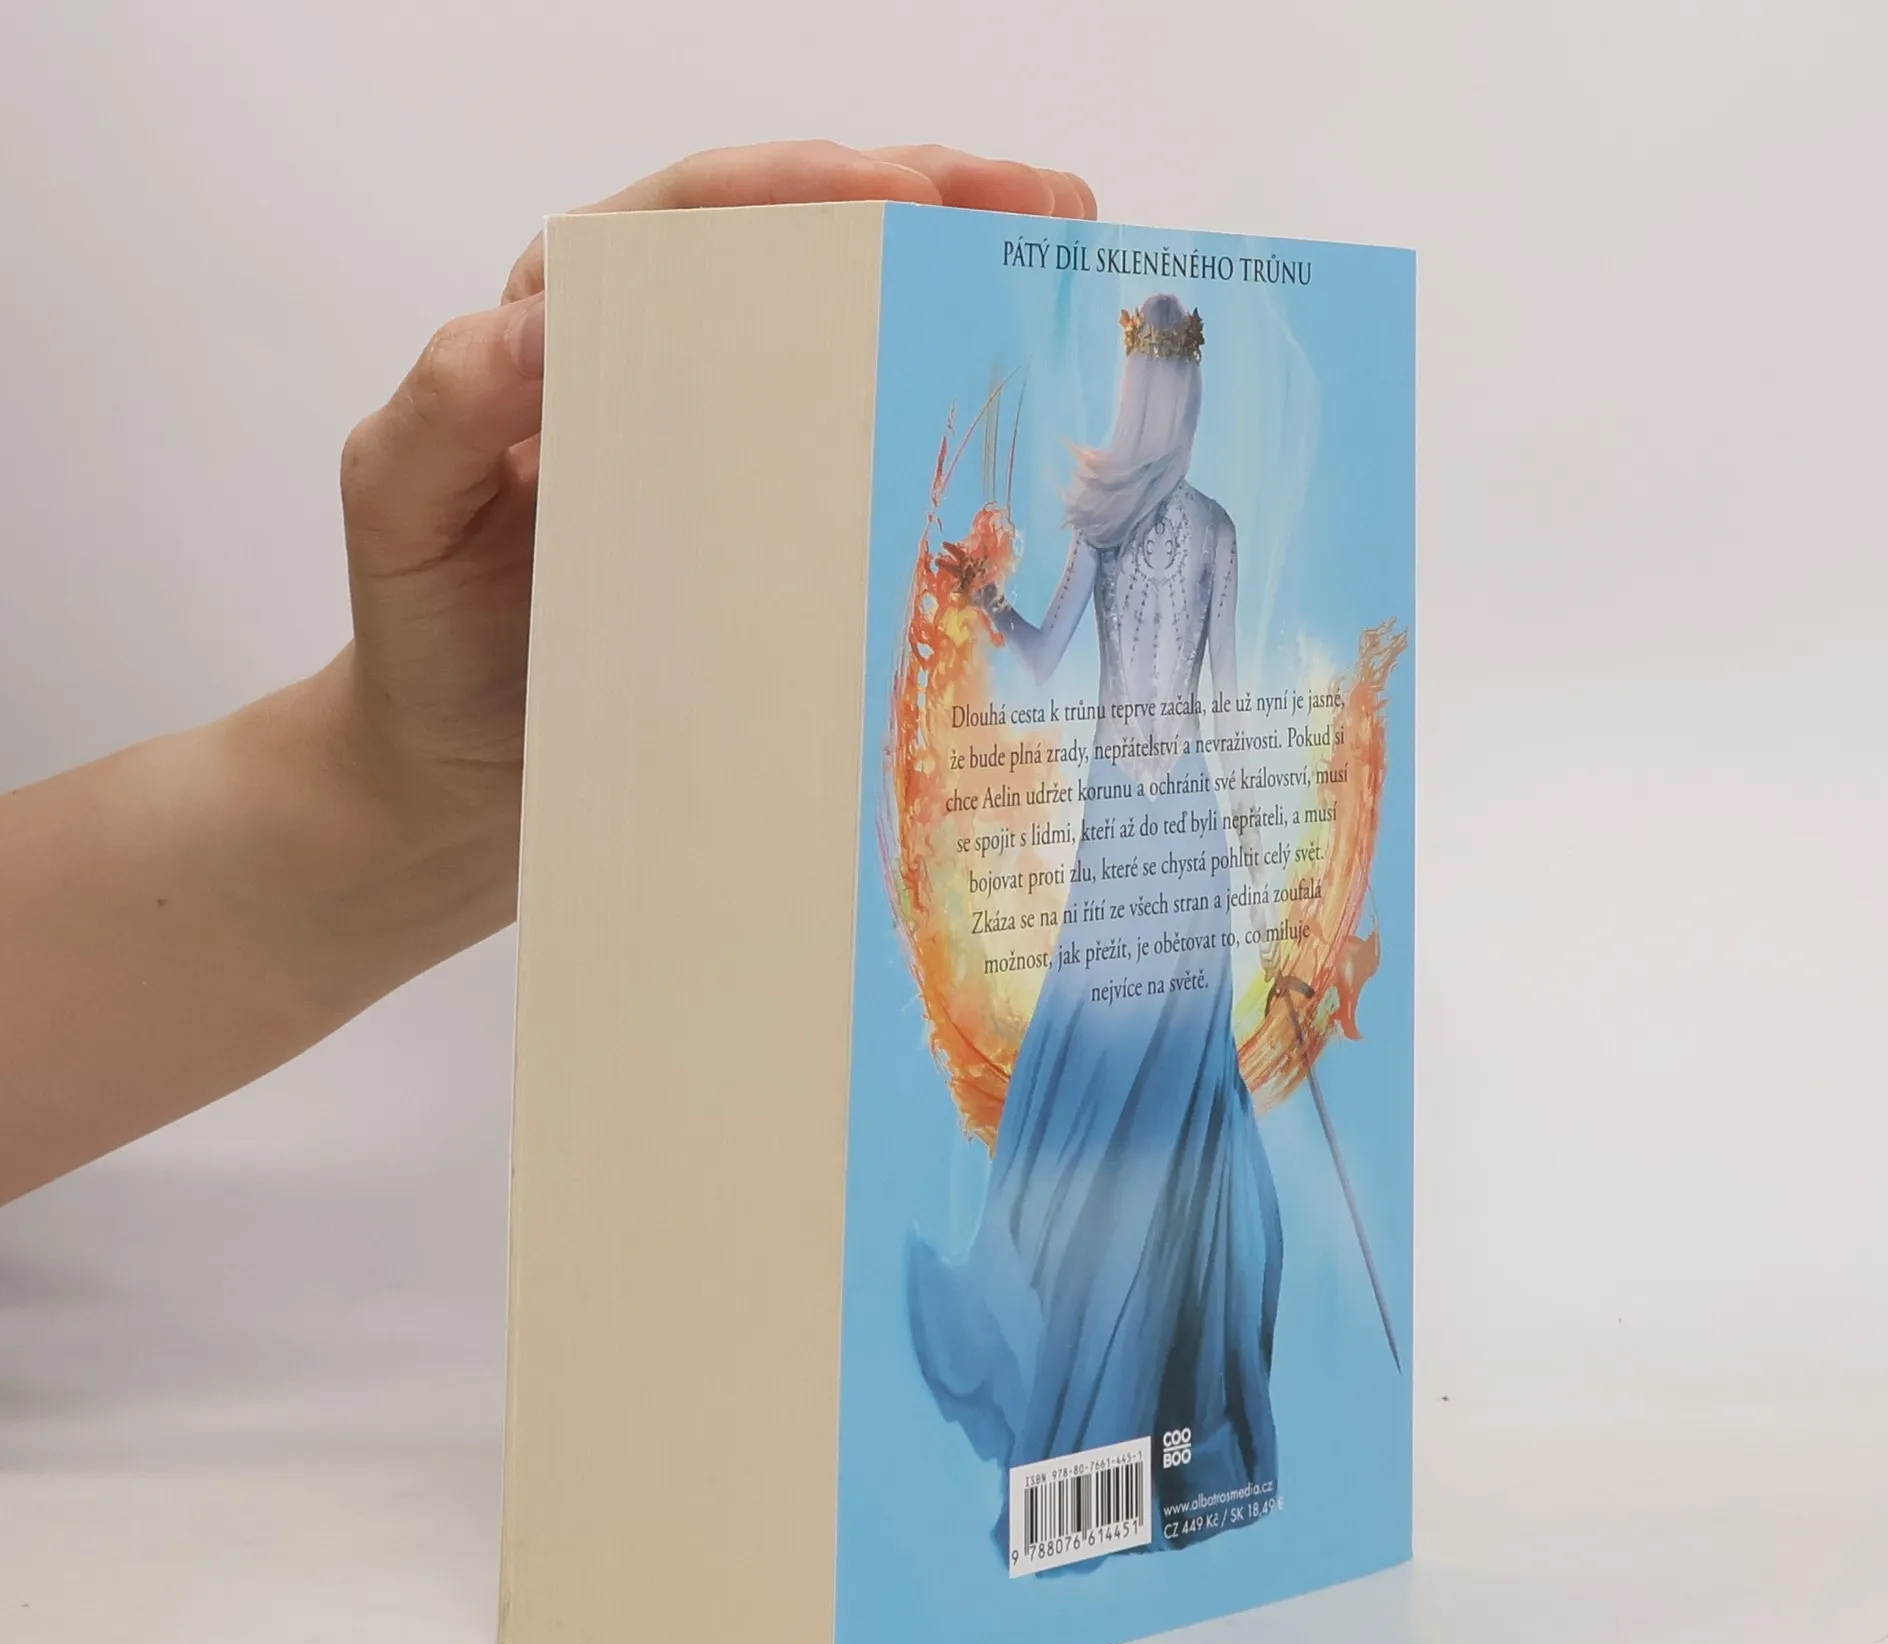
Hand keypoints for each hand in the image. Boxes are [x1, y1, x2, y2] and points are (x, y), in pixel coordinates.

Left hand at [332, 141, 1097, 929]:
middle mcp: (669, 378)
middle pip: (804, 257)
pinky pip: (864, 478)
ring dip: (955, 302)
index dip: (803, 186)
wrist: (461, 783)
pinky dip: (944, 450)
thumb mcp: (401, 508)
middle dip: (927, 208)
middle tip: (1037, 208)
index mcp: (579, 333)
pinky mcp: (775, 550)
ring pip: (850, 352)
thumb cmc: (424, 638)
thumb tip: (535, 323)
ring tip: (1054, 267)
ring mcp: (735, 465)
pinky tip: (1022, 443)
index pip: (695, 220)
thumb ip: (443, 406)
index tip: (905, 185)